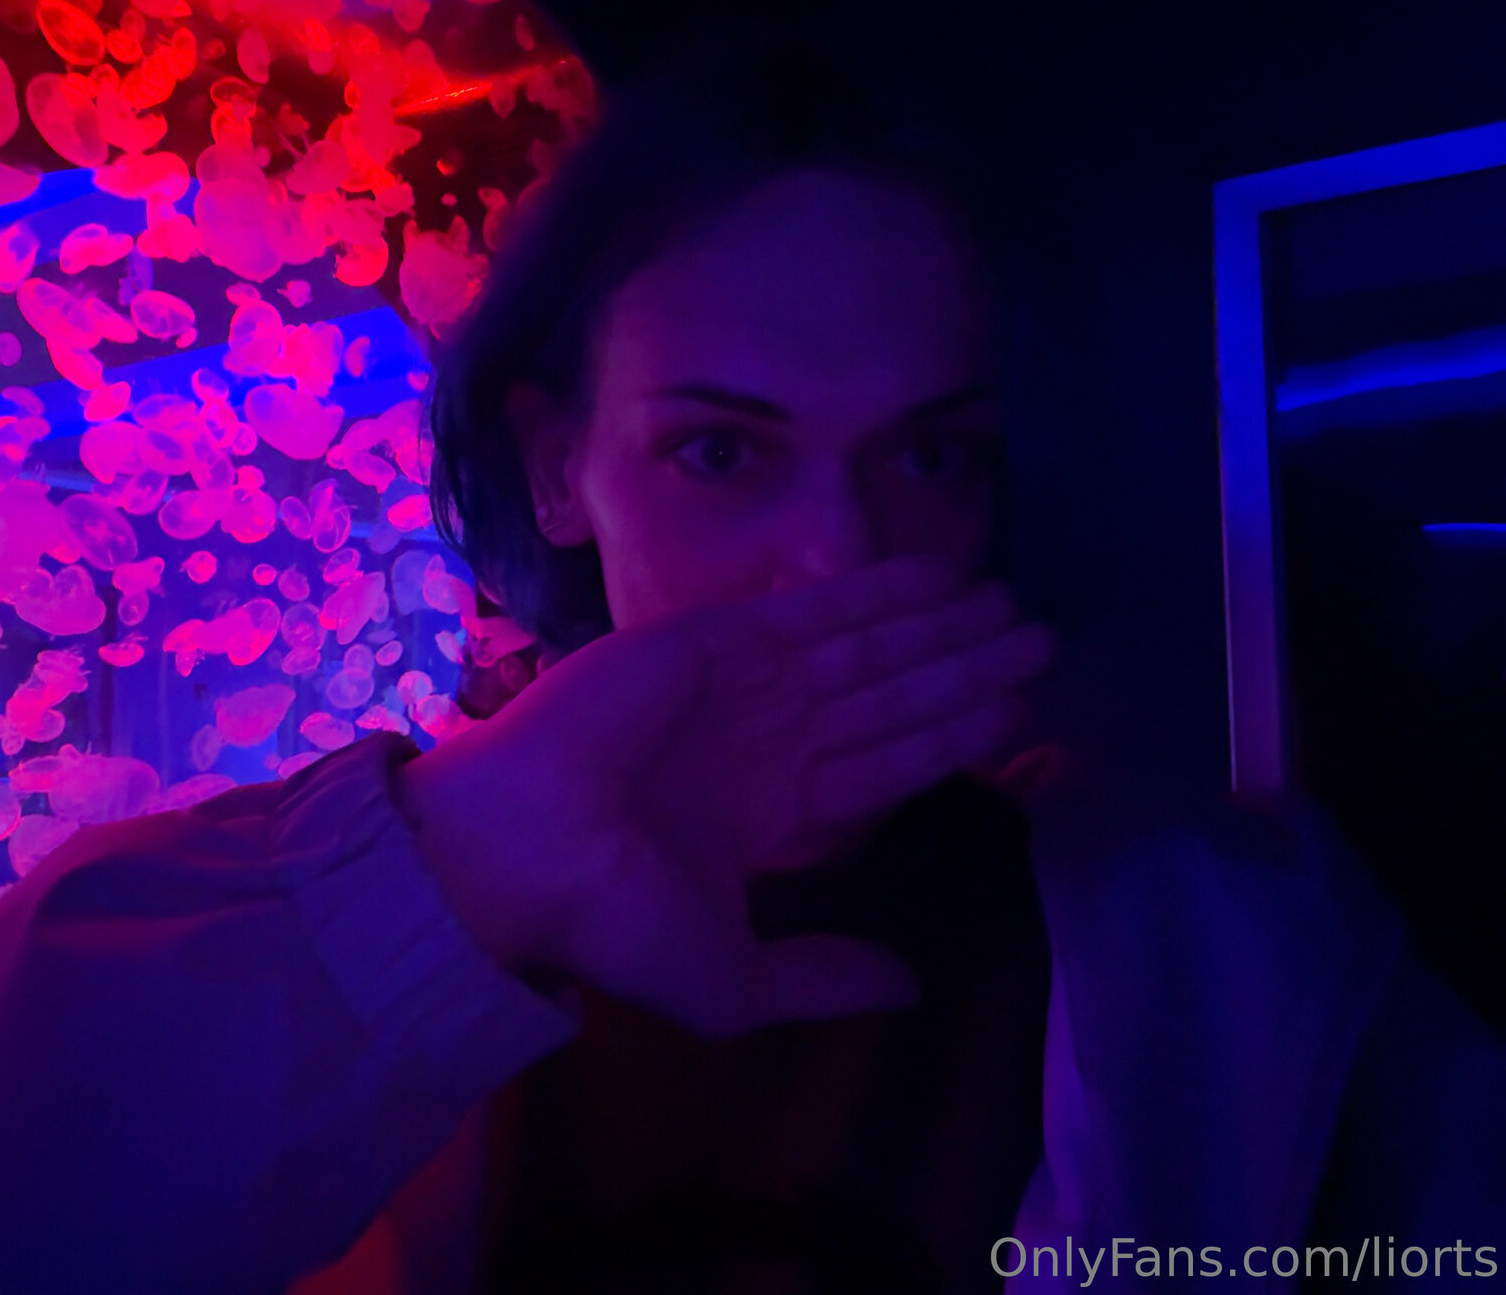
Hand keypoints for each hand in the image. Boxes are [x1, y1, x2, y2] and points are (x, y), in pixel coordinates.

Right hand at [393, 556, 1055, 1036]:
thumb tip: (911, 989)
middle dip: (961, 669)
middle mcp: (765, 744)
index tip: (1018, 711)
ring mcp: (741, 688)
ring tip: (1009, 605)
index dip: (952, 737)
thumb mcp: (736, 984)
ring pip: (864, 651)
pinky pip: (810, 612)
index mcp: (770, 816)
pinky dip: (872, 592)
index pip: (886, 765)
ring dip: (935, 627)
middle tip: (1040, 638)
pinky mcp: (712, 640)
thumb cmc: (619, 924)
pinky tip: (935, 578)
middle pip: (889, 698)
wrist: (526, 858)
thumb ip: (825, 978)